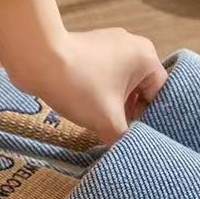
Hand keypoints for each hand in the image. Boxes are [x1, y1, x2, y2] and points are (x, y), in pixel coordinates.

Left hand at [12, 28, 166, 144]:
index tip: (141, 136)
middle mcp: (131, 46)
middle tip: (123, 135)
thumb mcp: (108, 120)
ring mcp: (109, 46)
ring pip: (121, 85)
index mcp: (146, 56)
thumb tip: (129, 152)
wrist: (38, 59)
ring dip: (115, 107)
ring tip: (106, 127)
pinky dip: (101, 96)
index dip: (152, 118)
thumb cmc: (79, 85)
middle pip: (141, 90)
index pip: (161, 93)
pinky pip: (103, 78)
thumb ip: (124, 139)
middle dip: (132, 114)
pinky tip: (90, 113)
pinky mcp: (89, 51)